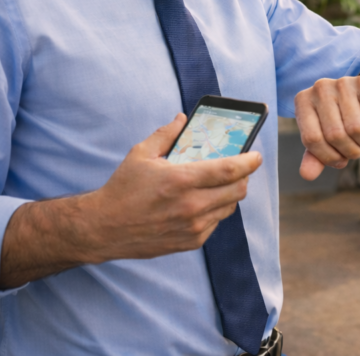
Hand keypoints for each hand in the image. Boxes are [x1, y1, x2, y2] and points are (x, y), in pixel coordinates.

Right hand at [83, 114, 262, 260]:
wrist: (103, 228)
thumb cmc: (122, 189)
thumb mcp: (141, 154)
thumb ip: (167, 134)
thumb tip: (183, 119)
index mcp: (182, 180)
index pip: (230, 170)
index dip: (249, 161)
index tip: (256, 155)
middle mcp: (191, 205)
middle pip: (238, 190)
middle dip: (244, 176)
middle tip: (240, 168)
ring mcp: (192, 227)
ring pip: (229, 207)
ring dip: (230, 193)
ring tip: (220, 183)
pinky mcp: (190, 242)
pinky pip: (215, 222)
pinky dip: (215, 210)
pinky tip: (202, 202)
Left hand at [295, 75, 359, 180]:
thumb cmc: (344, 120)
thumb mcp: (326, 138)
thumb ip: (315, 157)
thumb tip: (307, 175)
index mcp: (303, 101)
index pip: (312, 139)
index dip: (328, 157)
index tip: (339, 160)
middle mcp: (320, 88)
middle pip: (334, 135)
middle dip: (349, 151)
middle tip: (355, 150)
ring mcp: (342, 82)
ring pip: (355, 128)